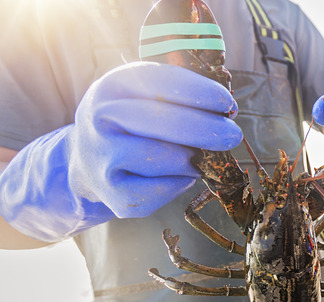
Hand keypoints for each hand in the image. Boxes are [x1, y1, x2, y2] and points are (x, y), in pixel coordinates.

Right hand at [0, 62, 241, 241]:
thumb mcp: (142, 96)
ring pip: (164, 158)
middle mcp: (101, 118)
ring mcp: (103, 158)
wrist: (87, 161)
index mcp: (112, 86)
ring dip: (192, 159)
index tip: (228, 103)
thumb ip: (178, 95)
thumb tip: (225, 109)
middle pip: (161, 120)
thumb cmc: (131, 123)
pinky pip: (161, 190)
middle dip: (205, 128)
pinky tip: (179, 175)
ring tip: (198, 157)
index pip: (159, 83)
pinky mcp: (113, 195)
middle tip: (233, 135)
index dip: (199, 92)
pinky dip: (179, 183)